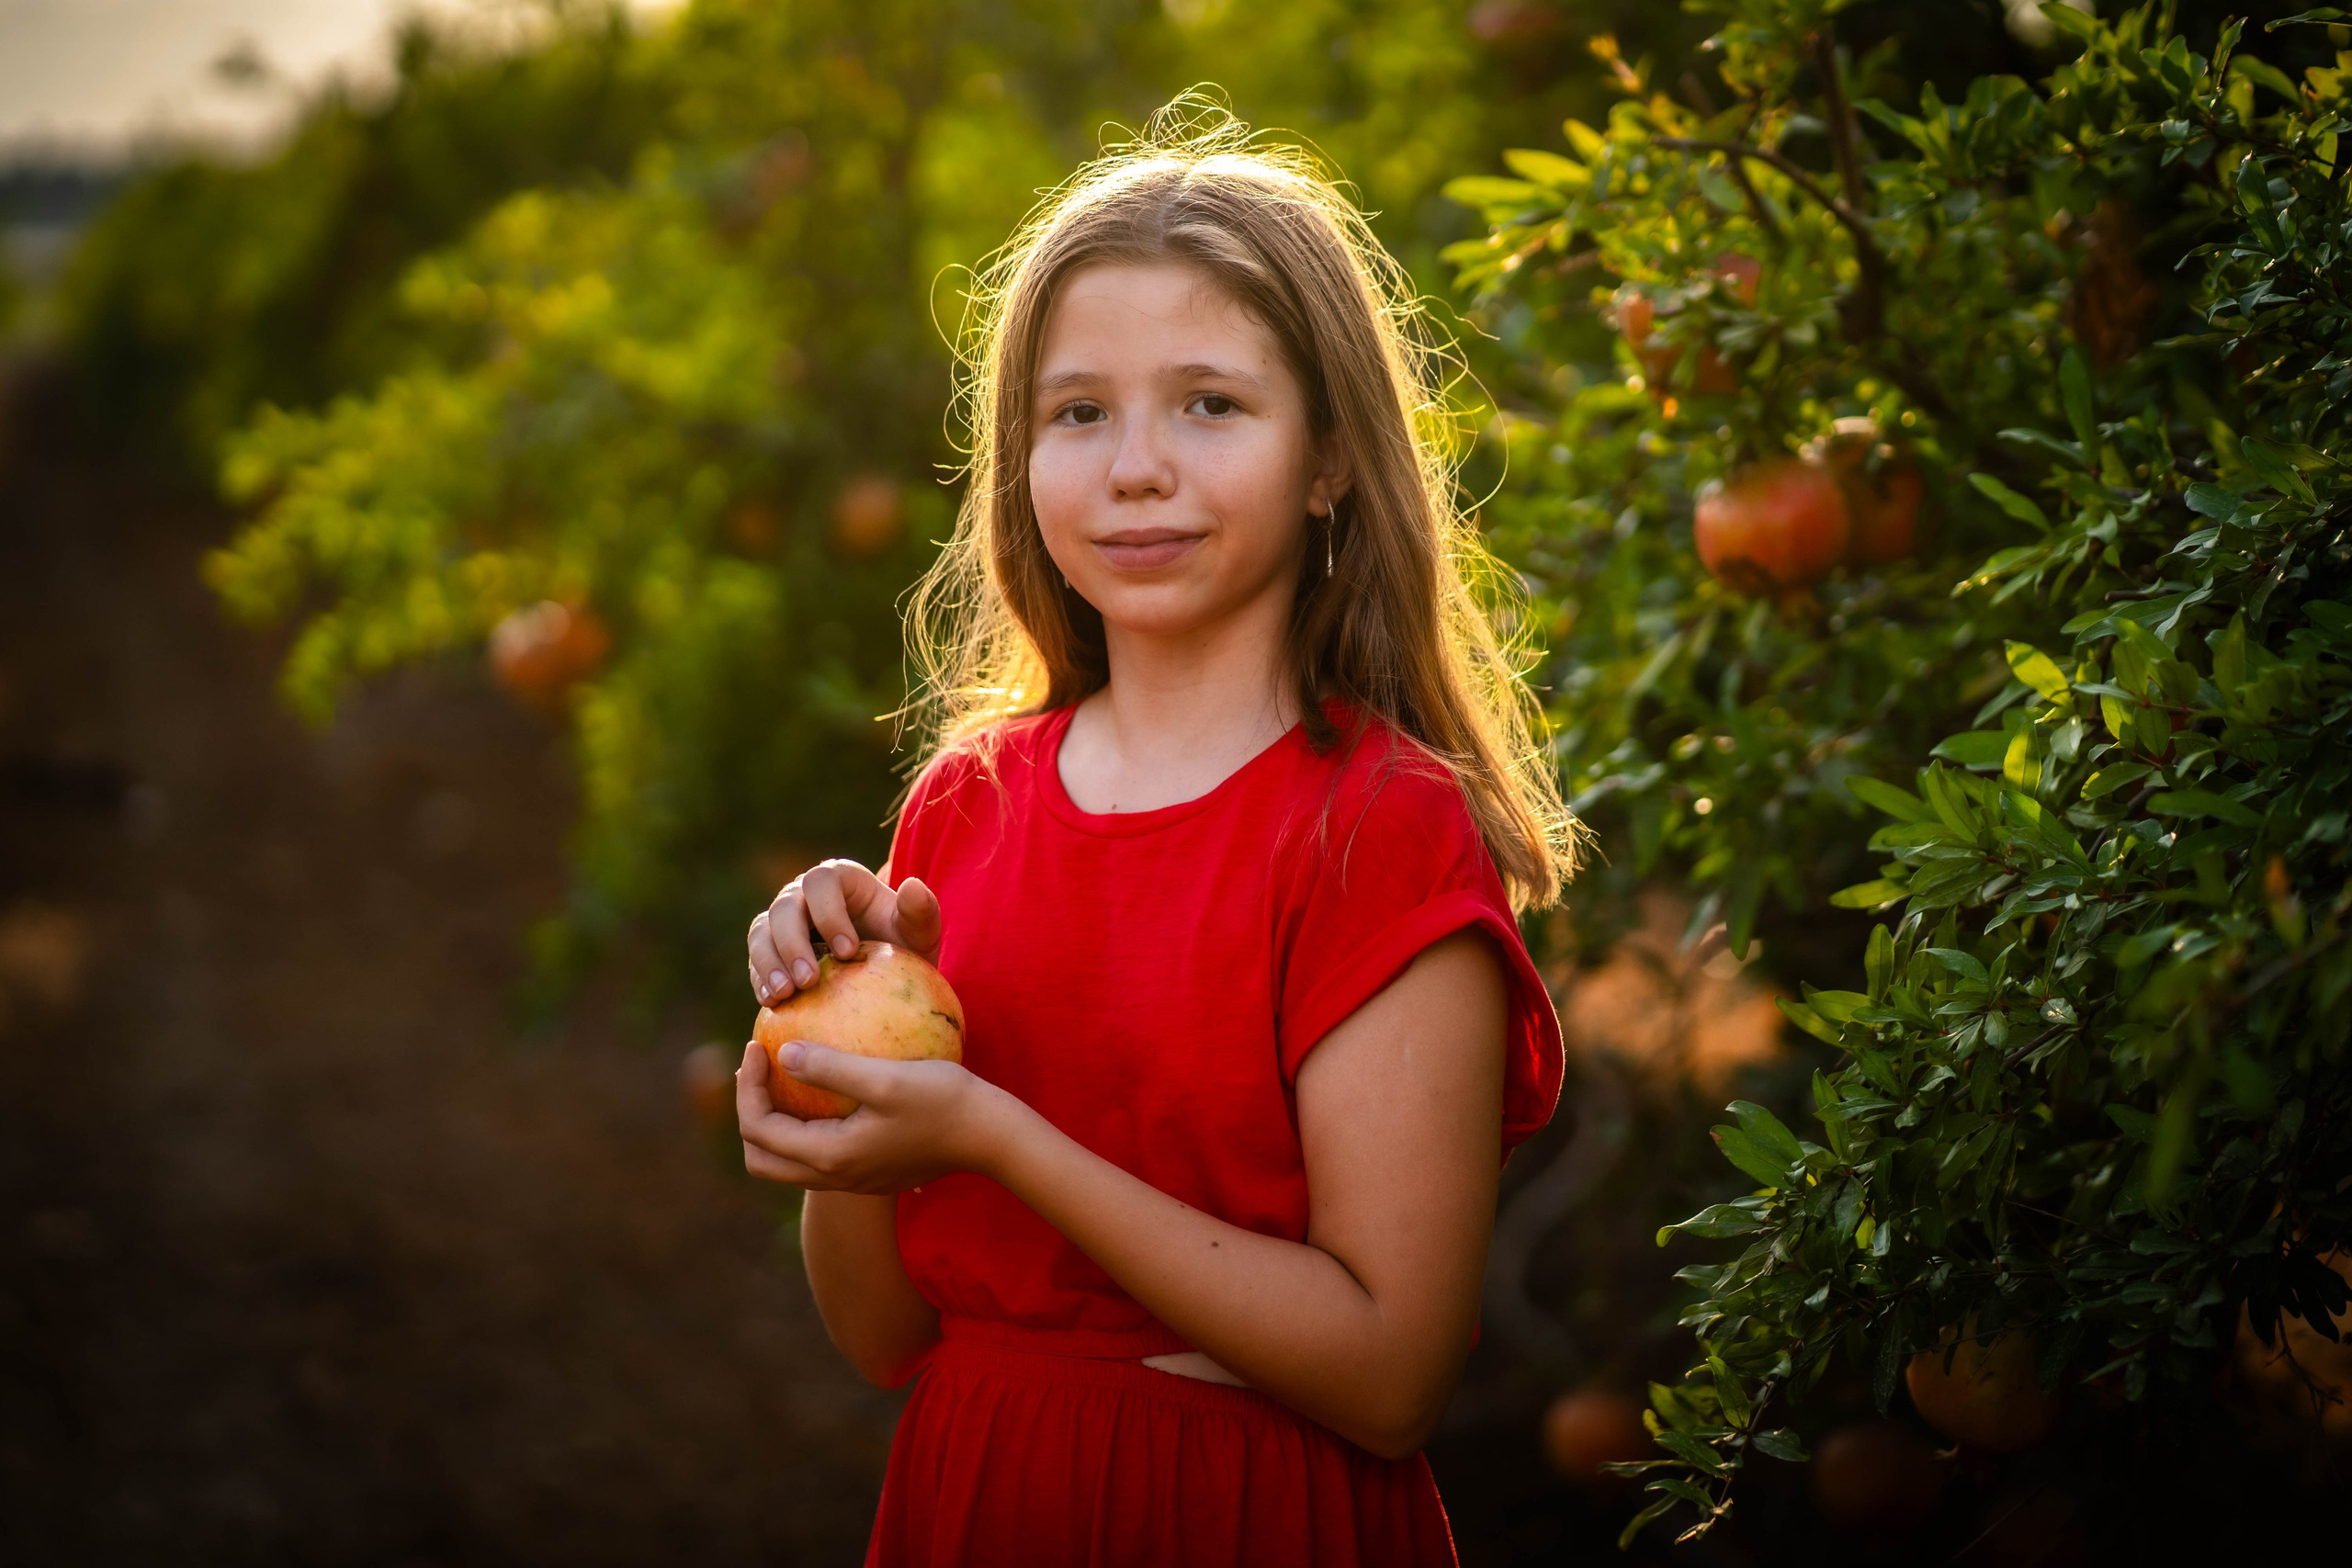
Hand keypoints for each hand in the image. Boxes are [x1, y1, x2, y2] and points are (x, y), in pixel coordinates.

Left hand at [734, 1039, 1010, 1194]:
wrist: (989, 1136)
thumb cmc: (942, 1101)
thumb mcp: (884, 1078)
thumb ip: (829, 1068)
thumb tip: (783, 1053)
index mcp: (831, 1156)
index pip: (759, 1129)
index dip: (747, 1087)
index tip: (757, 1045)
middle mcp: (836, 1177)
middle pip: (762, 1160)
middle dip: (750, 1113)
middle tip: (759, 1068)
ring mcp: (854, 1179)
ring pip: (789, 1162)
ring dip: (775, 1122)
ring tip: (783, 1076)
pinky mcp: (870, 1171)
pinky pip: (819, 1154)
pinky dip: (804, 1126)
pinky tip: (824, 1089)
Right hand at [747, 858, 941, 1006]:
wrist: (884, 978)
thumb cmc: (904, 948)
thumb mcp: (920, 933)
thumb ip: (921, 911)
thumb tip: (913, 886)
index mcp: (839, 880)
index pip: (821, 882)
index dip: (829, 913)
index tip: (847, 952)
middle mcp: (804, 895)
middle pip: (784, 907)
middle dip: (792, 944)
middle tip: (809, 981)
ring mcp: (783, 923)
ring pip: (761, 932)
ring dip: (768, 963)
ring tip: (784, 995)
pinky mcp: (771, 951)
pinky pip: (755, 961)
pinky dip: (761, 981)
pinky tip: (773, 1004)